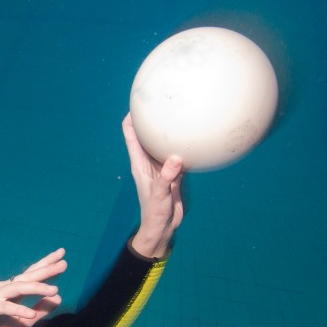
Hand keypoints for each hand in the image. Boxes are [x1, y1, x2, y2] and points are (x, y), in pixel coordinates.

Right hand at [0, 248, 66, 326]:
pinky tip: (31, 313)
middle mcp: (4, 290)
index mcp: (13, 292)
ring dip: (36, 288)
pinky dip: (19, 310)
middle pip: (27, 277)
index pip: (31, 276)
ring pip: (18, 288)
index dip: (46, 266)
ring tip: (54, 290)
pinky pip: (6, 307)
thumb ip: (40, 310)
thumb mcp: (25, 324)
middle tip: (63, 263)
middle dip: (45, 270)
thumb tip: (58, 297)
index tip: (62, 258)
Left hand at [122, 113, 183, 257]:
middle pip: (147, 133)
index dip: (132, 117)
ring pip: (164, 142)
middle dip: (152, 118)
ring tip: (180, 112)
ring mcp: (162, 166)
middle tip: (163, 100)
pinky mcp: (174, 172)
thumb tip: (176, 159)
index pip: (131, 134)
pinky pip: (179, 154)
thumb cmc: (155, 212)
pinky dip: (185, 146)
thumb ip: (166, 178)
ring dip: (169, 131)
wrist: (163, 226)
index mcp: (140, 163)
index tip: (139, 101)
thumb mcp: (159, 195)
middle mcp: (149, 161)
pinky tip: (196, 138)